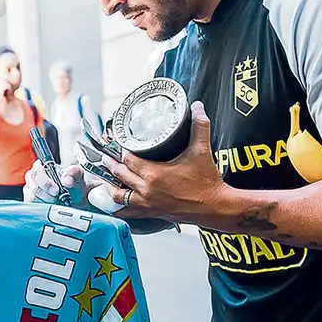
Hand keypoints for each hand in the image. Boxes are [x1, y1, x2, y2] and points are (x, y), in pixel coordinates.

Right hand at [23, 161, 99, 207]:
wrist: (77, 198)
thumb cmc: (74, 184)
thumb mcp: (78, 175)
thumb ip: (73, 174)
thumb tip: (66, 181)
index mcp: (41, 166)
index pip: (37, 173)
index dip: (46, 183)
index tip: (57, 191)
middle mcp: (33, 178)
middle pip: (33, 187)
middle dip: (48, 196)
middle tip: (60, 200)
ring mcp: (29, 191)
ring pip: (32, 199)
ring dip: (46, 203)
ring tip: (58, 204)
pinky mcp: (30, 203)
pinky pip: (32, 208)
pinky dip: (43, 210)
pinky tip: (52, 208)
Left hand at [103, 102, 229, 221]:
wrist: (215, 207)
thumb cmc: (207, 182)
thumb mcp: (201, 150)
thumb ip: (199, 126)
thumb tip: (197, 107)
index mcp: (154, 174)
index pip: (127, 159)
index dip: (120, 151)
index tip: (116, 144)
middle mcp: (147, 191)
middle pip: (119, 175)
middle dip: (111, 165)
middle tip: (106, 156)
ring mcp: (148, 204)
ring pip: (118, 196)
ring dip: (110, 186)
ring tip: (106, 178)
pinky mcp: (153, 214)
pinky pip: (129, 213)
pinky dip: (119, 209)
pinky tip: (115, 205)